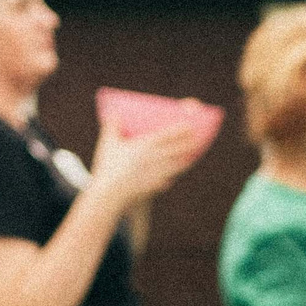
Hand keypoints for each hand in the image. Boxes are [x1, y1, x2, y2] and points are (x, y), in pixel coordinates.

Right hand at [91, 114, 210, 203]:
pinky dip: (172, 177)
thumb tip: (113, 113)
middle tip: (198, 138)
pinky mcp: (155, 186)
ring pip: (177, 165)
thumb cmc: (108, 166)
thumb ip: (112, 126)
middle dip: (189, 143)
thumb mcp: (108, 143)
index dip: (180, 130)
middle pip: (178, 149)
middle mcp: (156, 158)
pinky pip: (167, 180)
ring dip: (186, 160)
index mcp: (147, 145)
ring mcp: (158, 173)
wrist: (110, 193)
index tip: (190, 125)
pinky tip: (172, 177)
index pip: (168, 135)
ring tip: (192, 156)